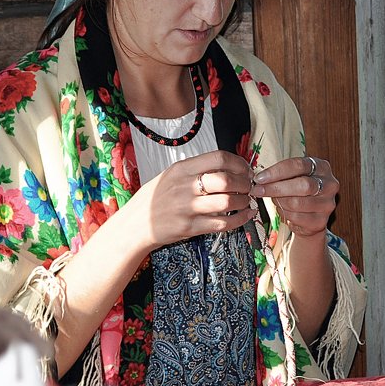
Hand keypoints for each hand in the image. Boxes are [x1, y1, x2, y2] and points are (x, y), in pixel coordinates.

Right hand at [129, 150, 255, 249]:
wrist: (135, 224)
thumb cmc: (154, 198)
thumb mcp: (170, 175)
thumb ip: (195, 169)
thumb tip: (227, 166)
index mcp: (181, 169)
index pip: (218, 158)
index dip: (238, 163)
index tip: (245, 169)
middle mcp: (185, 187)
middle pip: (225, 179)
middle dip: (244, 183)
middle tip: (249, 186)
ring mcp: (187, 208)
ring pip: (227, 202)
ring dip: (244, 201)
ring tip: (246, 201)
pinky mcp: (190, 228)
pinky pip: (222, 223)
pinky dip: (240, 219)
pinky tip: (245, 216)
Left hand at [249, 155, 336, 236]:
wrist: (310, 216)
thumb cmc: (298, 192)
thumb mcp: (293, 177)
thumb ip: (280, 175)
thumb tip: (259, 179)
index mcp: (322, 167)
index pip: (299, 165)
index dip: (277, 171)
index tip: (259, 178)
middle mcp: (329, 184)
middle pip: (302, 185)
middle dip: (276, 187)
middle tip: (258, 190)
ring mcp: (328, 204)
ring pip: (297, 203)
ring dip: (279, 202)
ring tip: (274, 200)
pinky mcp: (321, 221)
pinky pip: (297, 218)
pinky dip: (284, 214)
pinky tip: (283, 210)